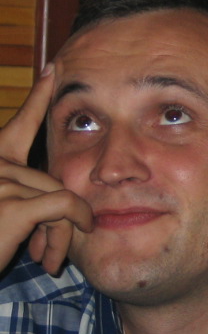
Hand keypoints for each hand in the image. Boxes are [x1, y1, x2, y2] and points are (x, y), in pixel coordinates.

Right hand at [0, 65, 92, 274]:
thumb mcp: (3, 216)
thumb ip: (23, 198)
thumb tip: (65, 203)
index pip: (17, 124)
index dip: (37, 98)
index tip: (52, 71)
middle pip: (51, 179)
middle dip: (60, 216)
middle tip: (50, 255)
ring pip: (59, 196)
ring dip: (61, 233)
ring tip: (48, 262)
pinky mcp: (11, 206)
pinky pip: (64, 205)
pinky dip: (75, 221)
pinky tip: (70, 243)